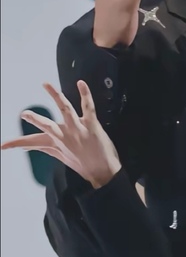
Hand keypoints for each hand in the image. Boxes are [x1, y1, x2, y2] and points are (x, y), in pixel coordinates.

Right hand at [1, 82, 120, 188]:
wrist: (104, 173)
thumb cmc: (84, 164)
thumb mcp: (61, 157)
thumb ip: (44, 148)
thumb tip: (27, 147)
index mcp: (56, 142)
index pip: (32, 142)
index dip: (16, 144)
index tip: (2, 146)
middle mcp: (65, 136)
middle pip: (47, 125)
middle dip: (36, 119)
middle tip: (24, 114)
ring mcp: (78, 129)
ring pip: (65, 110)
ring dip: (56, 96)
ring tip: (46, 84)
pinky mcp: (92, 125)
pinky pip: (88, 107)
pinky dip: (85, 94)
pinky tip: (81, 83)